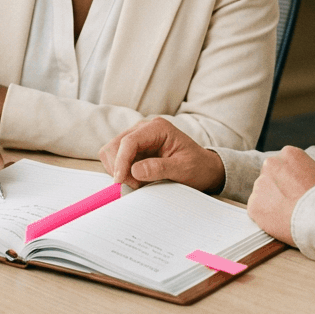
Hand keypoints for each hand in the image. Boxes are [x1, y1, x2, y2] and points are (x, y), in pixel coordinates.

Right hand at [98, 117, 224, 192]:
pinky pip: (116, 161)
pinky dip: (122, 173)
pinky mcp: (133, 150)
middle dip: (119, 167)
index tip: (120, 180)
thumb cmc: (197, 167)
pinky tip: (137, 180)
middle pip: (114, 145)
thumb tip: (134, 170)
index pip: (129, 141)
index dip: (121, 161)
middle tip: (134, 185)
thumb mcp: (183, 169)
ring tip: (139, 183)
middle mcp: (144, 129)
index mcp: (157, 128)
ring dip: (119, 171)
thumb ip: (159, 168)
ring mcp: (137, 139)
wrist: (204, 169)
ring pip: (111, 153)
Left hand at [246, 147, 314, 243]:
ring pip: (262, 196)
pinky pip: (257, 212)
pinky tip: (281, 223)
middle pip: (269, 179)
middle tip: (290, 205)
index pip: (282, 167)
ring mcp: (260, 184)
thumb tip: (299, 184)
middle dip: (277, 191)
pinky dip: (266, 219)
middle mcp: (271, 164)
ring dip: (271, 205)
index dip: (289, 182)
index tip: (296, 192)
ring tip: (288, 216)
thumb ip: (303, 175)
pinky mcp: (254, 205)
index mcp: (289, 154)